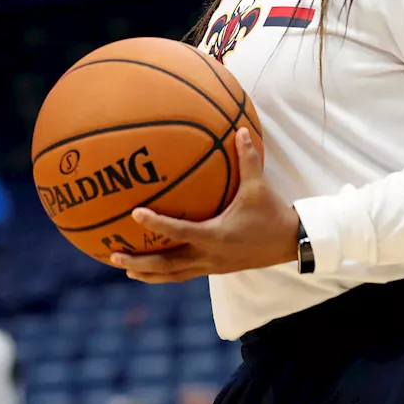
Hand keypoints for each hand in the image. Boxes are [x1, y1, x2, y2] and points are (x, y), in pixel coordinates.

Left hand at [113, 127, 299, 282]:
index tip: (135, 214)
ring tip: (123, 268)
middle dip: (139, 263)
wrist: (290, 244)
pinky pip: (182, 273)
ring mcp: (210, 266)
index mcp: (215, 235)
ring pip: (172, 275)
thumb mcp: (259, 187)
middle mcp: (209, 255)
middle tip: (113, 254)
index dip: (156, 224)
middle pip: (167, 265)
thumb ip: (247, 159)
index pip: (179, 231)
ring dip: (147, 273)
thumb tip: (239, 129)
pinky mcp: (213, 269)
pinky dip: (163, 272)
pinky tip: (149, 267)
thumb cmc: (272, 214)